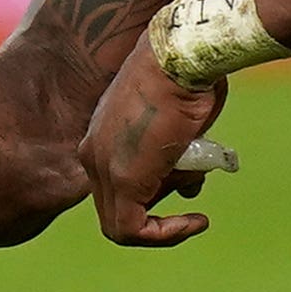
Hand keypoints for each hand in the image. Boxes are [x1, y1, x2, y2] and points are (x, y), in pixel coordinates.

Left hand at [78, 37, 229, 247]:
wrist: (181, 56)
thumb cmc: (188, 79)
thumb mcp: (179, 127)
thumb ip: (175, 159)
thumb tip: (188, 188)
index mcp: (102, 137)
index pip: (117, 184)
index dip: (154, 192)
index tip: (184, 182)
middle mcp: (93, 153)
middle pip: (118, 205)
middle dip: (159, 204)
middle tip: (191, 185)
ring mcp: (103, 168)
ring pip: (122, 224)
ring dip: (166, 224)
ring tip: (197, 188)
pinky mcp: (122, 181)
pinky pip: (133, 230)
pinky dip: (166, 235)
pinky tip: (197, 223)